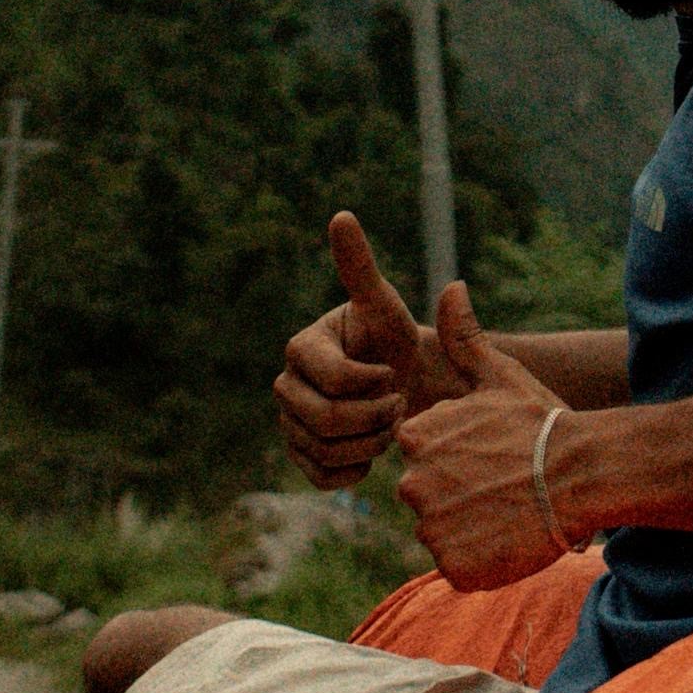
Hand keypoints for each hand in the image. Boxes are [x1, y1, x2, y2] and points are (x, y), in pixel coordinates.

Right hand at [274, 211, 473, 489]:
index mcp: (302, 346)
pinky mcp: (299, 456)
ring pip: (325, 450)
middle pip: (326, 420)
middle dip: (374, 416)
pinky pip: (321, 476)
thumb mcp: (384, 304)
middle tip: (398, 402)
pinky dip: (355, 470)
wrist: (407, 386)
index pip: (337, 379)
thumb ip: (360, 266)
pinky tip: (372, 449)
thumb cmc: (397, 341)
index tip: (393, 371)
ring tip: (388, 422)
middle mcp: (285, 384)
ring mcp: (288, 422)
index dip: (374, 383)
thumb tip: (341, 216)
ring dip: (370, 443)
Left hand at [394, 281, 587, 582]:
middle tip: (502, 486)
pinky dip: (481, 561)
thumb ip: (465, 337)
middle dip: (458, 496)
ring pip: (441, 534)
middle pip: (427, 497)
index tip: (490, 456)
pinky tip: (509, 538)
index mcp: (417, 437)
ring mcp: (432, 527)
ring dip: (470, 529)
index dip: (457, 459)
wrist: (582, 473)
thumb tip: (451, 286)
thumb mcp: (501, 374)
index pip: (420, 457)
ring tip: (509, 511)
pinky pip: (459, 567)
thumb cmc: (542, 421)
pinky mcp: (453, 566)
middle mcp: (413, 482)